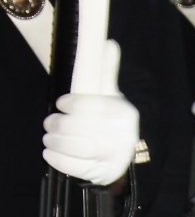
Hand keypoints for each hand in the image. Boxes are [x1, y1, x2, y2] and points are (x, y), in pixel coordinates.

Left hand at [42, 39, 139, 184]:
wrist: (121, 153)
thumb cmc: (109, 120)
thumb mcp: (110, 95)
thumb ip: (105, 70)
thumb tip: (108, 42)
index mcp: (124, 114)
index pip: (93, 106)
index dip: (72, 104)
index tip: (61, 103)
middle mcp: (123, 136)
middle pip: (81, 127)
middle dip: (58, 124)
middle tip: (48, 123)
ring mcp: (114, 157)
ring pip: (76, 147)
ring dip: (55, 142)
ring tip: (48, 138)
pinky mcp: (104, 173)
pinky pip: (76, 167)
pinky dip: (58, 160)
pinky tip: (49, 153)